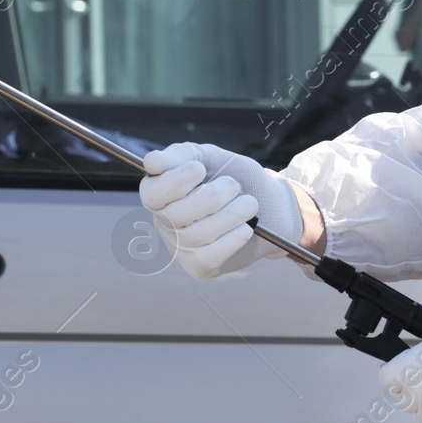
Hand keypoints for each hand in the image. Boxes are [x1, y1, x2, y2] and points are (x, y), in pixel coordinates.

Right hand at [138, 143, 303, 280]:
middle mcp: (165, 223)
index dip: (175, 181)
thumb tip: (151, 162)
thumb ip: (182, 155)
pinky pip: (211, 255)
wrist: (270, 204)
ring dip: (231, 214)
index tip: (200, 168)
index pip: (151, 194)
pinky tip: (245, 227)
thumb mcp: (210, 157)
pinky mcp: (200, 266)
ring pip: (197, 235)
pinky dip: (234, 237)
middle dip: (212, 196)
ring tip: (249, 204)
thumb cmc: (234, 177)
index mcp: (161, 194)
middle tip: (233, 185)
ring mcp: (180, 247)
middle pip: (176, 215)